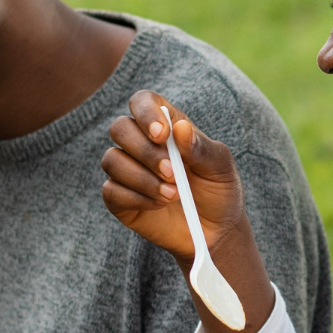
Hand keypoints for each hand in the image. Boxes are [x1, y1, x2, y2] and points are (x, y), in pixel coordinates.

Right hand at [101, 91, 249, 261]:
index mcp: (166, 125)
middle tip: (173, 173)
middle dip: (145, 151)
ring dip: (142, 179)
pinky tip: (159, 204)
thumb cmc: (218, 191)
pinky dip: (137, 198)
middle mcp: (141, 143)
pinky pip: (111, 191)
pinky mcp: (118, 198)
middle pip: (120, 128)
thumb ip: (201, 147)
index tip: (162, 134)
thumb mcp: (220, 167)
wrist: (214, 231)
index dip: (146, 112)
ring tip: (172, 195)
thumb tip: (180, 128)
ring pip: (111, 160)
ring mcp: (127, 170)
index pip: (142, 102)